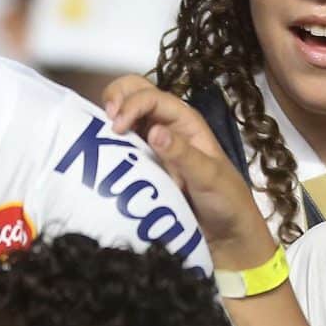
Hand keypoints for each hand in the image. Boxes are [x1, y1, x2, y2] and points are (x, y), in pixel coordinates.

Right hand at [101, 73, 273, 265]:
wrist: (226, 234)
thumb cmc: (225, 201)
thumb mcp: (208, 176)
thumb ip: (183, 154)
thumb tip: (155, 131)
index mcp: (185, 121)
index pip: (152, 96)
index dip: (131, 105)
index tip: (116, 128)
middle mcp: (167, 126)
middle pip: (136, 92)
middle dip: (117, 96)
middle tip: (106, 120)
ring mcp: (152, 144)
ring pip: (126, 113)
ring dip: (109, 115)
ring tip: (98, 133)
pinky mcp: (143, 163)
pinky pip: (122, 142)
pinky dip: (107, 140)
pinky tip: (101, 151)